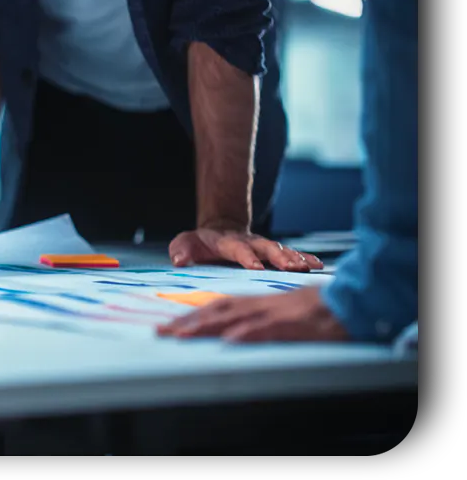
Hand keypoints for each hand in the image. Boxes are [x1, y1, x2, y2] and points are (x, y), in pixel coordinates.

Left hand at [156, 286, 348, 342]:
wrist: (353, 297)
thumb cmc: (320, 309)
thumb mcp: (284, 312)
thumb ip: (260, 319)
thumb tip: (234, 333)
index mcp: (258, 301)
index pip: (218, 307)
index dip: (192, 316)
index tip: (168, 328)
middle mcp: (261, 304)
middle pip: (218, 309)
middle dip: (188, 321)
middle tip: (162, 332)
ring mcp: (276, 311)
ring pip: (236, 316)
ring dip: (207, 325)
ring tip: (183, 334)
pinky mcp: (293, 321)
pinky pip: (267, 326)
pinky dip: (247, 332)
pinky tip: (231, 338)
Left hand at [168, 226, 322, 271]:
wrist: (218, 231)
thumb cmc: (200, 243)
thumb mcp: (185, 244)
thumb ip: (182, 250)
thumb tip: (179, 260)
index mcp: (228, 242)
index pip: (238, 250)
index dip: (247, 258)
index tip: (257, 268)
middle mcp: (250, 242)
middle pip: (267, 248)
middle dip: (280, 257)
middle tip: (293, 267)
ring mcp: (264, 246)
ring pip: (283, 251)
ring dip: (296, 259)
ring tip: (310, 268)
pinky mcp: (273, 252)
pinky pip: (292, 254)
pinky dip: (305, 258)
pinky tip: (319, 266)